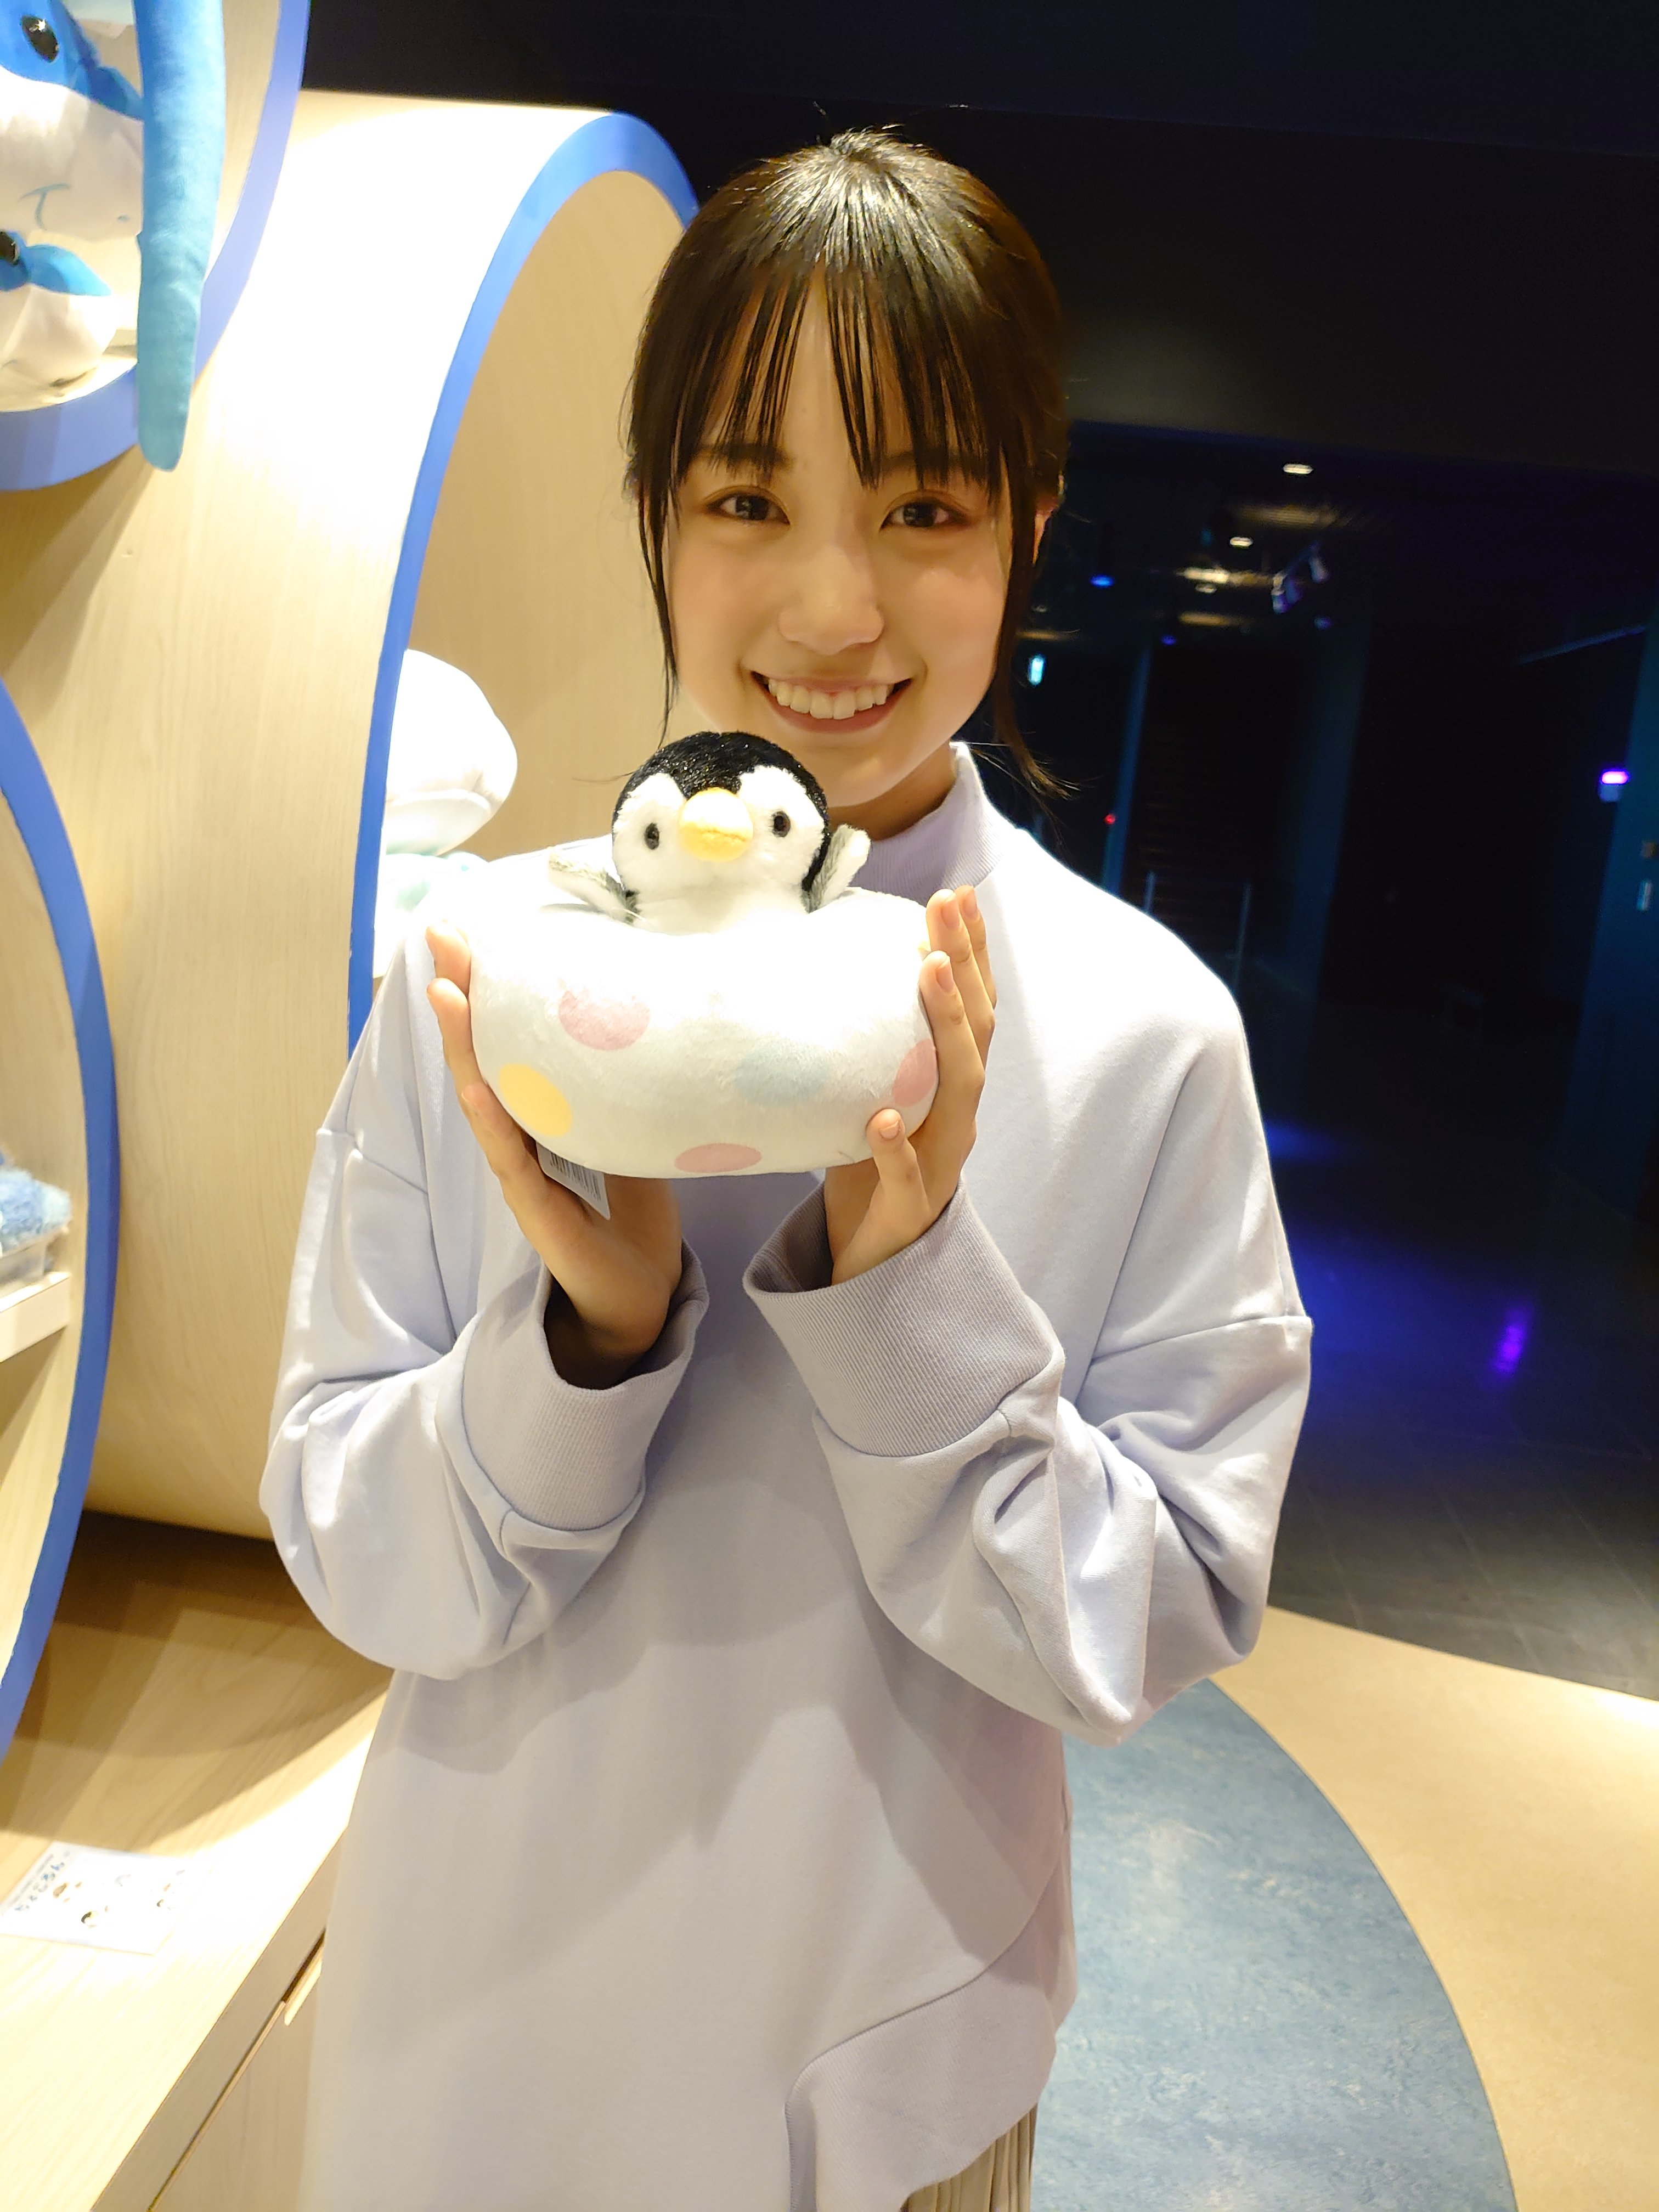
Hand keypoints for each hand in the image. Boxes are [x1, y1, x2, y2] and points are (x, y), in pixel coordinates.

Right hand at [424, 923, 682, 1387]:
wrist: (642, 1297)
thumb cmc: (631, 1220)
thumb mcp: (632, 1138)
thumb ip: (622, 1093)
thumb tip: (644, 1029)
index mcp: (541, 1119)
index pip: (505, 1046)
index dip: (486, 993)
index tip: (470, 935)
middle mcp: (520, 1141)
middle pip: (481, 1058)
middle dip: (461, 997)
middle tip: (441, 936)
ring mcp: (522, 1176)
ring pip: (484, 1101)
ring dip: (463, 1047)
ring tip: (445, 994)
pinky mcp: (538, 1212)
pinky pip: (511, 1162)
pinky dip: (492, 1122)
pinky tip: (475, 1087)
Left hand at [823, 884, 994, 1283]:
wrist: (875, 1258)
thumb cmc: (870, 1163)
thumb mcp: (869, 1091)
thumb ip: (862, 1044)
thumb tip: (815, 969)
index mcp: (950, 1083)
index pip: (971, 1007)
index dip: (970, 951)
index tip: (957, 895)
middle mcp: (958, 1113)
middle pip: (974, 1031)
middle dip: (964, 963)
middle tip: (947, 905)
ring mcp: (943, 1159)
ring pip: (958, 1088)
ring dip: (947, 1026)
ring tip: (930, 972)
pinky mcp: (912, 1205)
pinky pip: (910, 1174)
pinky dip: (898, 1146)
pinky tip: (882, 1119)